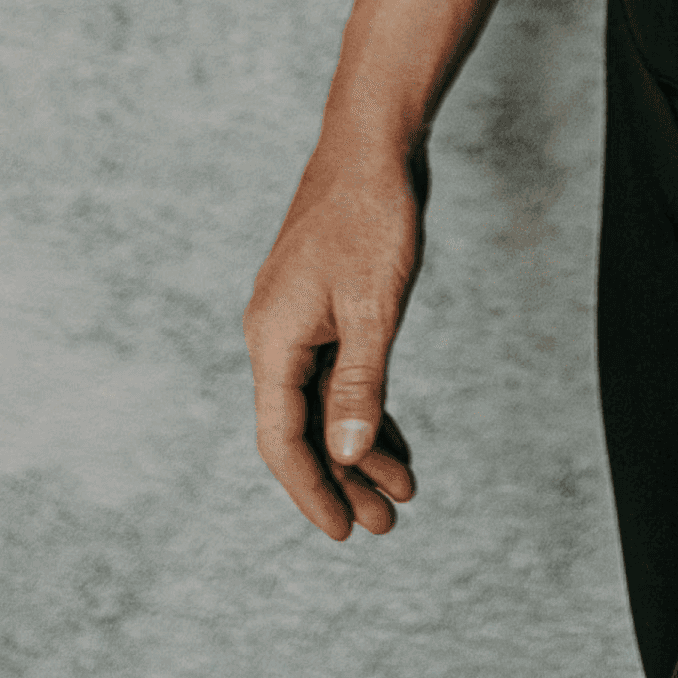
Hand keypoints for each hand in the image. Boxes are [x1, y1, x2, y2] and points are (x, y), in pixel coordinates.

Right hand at [245, 129, 427, 538]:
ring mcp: (298, 321)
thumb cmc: (371, 217)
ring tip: (403, 493)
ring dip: (361, 448)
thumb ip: (360, 384)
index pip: (283, 440)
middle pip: (304, 429)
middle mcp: (275, 336)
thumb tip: (348, 454)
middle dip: (345, 480)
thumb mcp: (374, 308)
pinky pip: (338, 374)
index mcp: (273, 340)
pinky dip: (364, 407)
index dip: (314, 490)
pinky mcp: (323, 307)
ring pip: (325, 404)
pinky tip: (393, 439)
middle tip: (389, 524)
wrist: (372, 145)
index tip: (346, 532)